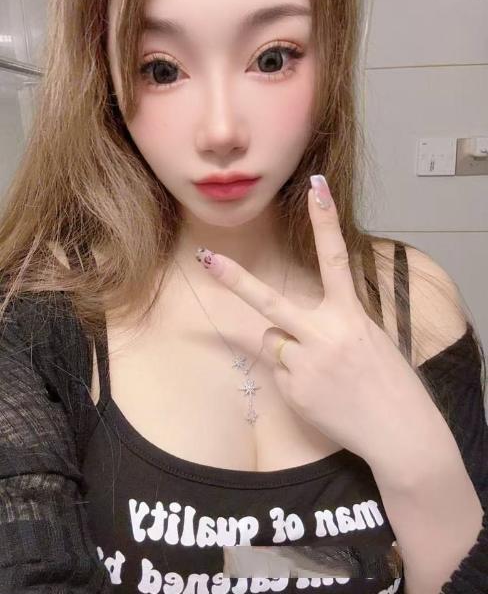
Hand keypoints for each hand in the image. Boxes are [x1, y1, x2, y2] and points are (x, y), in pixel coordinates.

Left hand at [196, 175, 443, 475]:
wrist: (400, 433)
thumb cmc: (388, 381)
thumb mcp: (370, 338)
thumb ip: (333, 322)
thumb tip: (289, 327)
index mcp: (350, 315)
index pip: (336, 257)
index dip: (325, 220)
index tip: (315, 187)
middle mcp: (325, 334)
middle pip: (269, 300)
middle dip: (234, 279)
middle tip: (205, 258)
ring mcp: (306, 363)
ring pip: (273, 341)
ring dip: (288, 349)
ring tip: (322, 370)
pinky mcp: (294, 390)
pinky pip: (279, 371)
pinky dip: (294, 377)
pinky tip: (319, 390)